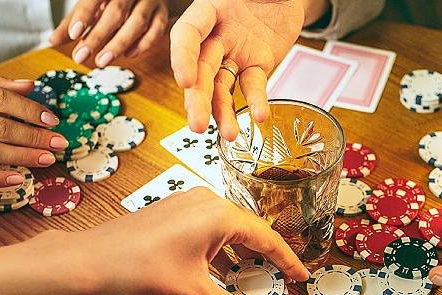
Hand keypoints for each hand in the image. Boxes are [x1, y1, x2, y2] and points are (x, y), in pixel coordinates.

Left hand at [50, 0, 169, 64]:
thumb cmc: (114, 0)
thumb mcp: (91, 6)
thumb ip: (72, 22)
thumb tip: (53, 40)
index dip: (84, 15)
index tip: (74, 34)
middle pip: (116, 12)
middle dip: (97, 36)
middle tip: (81, 56)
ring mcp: (150, 1)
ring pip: (138, 22)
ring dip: (119, 44)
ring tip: (102, 61)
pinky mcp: (163, 13)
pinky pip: (157, 30)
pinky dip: (144, 44)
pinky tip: (128, 55)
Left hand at [65, 187, 308, 294]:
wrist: (94, 259)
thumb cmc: (140, 269)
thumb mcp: (195, 293)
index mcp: (219, 215)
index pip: (267, 238)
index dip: (287, 261)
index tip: (301, 277)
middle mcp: (207, 200)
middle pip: (250, 230)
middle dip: (265, 257)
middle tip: (281, 279)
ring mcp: (188, 202)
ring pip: (228, 227)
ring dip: (240, 252)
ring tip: (251, 277)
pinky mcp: (174, 209)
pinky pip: (208, 225)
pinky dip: (220, 246)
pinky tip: (219, 268)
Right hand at [170, 0, 306, 139]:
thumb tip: (217, 2)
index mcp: (207, 10)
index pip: (187, 34)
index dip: (182, 57)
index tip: (185, 80)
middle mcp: (216, 36)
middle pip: (201, 70)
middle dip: (198, 98)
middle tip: (197, 124)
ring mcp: (235, 53)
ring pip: (222, 86)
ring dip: (222, 112)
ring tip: (230, 135)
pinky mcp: (257, 65)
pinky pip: (253, 86)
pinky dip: (256, 102)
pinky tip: (259, 117)